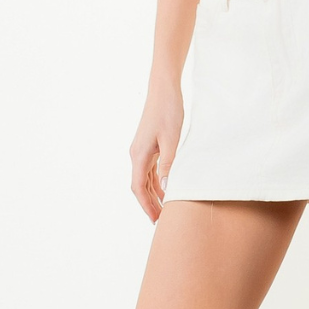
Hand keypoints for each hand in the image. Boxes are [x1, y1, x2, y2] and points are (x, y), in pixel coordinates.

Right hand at [129, 82, 183, 222]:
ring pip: (145, 177)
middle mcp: (137, 153)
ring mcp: (142, 148)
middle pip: (140, 185)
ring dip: (153, 192)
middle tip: (162, 220)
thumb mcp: (171, 138)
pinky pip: (150, 167)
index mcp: (139, 154)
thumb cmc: (168, 110)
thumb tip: (166, 186)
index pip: (139, 187)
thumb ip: (169, 163)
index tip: (155, 220)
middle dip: (150, 203)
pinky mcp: (149, 143)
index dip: (146, 205)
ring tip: (165, 208)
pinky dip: (156, 179)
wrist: (164, 88)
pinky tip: (166, 186)